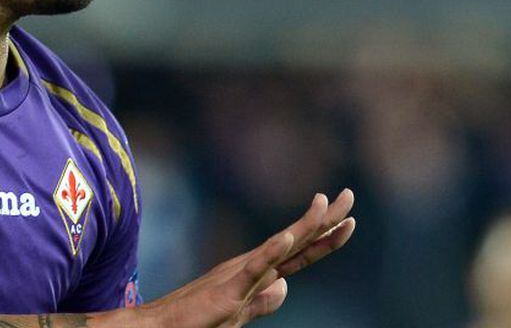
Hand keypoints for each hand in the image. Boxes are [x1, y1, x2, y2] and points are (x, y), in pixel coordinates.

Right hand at [139, 189, 354, 327]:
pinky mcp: (229, 288)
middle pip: (296, 241)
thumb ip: (264, 300)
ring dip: (304, 226)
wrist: (161, 326)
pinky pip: (254, 268)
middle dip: (325, 219)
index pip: (299, 252)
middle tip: (349, 195)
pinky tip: (286, 239)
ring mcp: (241, 274)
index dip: (325, 236)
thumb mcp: (241, 311)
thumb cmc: (198, 320)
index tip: (348, 219)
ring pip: (280, 247)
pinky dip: (271, 252)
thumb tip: (286, 285)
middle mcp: (252, 265)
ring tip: (324, 204)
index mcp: (258, 272)